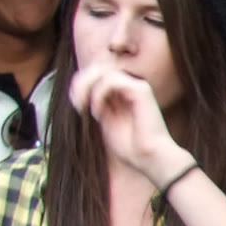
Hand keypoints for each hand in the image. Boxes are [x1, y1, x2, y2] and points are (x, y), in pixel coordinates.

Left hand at [69, 60, 184, 184]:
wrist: (149, 159)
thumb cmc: (130, 147)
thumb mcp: (104, 120)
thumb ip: (95, 102)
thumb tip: (77, 89)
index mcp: (121, 92)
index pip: (96, 73)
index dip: (81, 83)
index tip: (76, 105)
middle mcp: (129, 85)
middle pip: (97, 66)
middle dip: (80, 82)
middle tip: (76, 104)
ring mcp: (136, 86)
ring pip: (102, 69)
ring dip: (86, 87)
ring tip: (82, 107)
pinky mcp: (141, 90)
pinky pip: (111, 80)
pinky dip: (98, 94)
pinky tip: (98, 112)